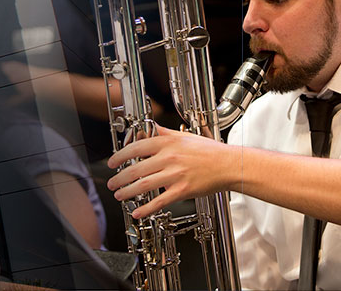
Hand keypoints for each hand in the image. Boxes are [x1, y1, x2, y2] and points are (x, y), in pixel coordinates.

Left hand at [105, 127, 242, 218]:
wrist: (229, 165)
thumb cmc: (210, 151)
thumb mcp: (184, 135)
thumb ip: (164, 133)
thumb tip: (149, 128)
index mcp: (168, 143)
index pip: (136, 148)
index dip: (119, 156)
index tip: (112, 162)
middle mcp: (169, 158)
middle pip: (136, 169)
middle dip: (119, 178)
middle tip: (112, 183)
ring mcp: (175, 175)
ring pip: (143, 185)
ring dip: (127, 192)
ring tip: (119, 195)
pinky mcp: (182, 190)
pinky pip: (160, 201)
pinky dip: (146, 208)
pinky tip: (137, 212)